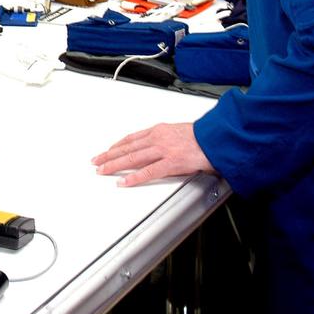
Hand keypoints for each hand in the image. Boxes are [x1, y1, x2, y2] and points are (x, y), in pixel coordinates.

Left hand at [92, 122, 213, 186]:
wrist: (216, 138)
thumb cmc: (201, 136)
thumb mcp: (177, 131)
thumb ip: (164, 138)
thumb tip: (155, 147)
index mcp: (158, 130)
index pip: (131, 138)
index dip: (117, 146)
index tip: (108, 151)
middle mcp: (157, 139)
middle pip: (127, 148)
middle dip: (109, 155)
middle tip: (96, 161)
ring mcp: (163, 151)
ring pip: (132, 158)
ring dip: (114, 165)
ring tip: (102, 171)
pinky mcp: (171, 163)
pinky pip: (148, 172)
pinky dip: (134, 178)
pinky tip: (123, 182)